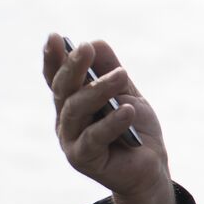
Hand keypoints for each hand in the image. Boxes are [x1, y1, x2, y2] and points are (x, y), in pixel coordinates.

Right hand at [43, 33, 169, 199]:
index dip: (53, 58)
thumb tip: (97, 43)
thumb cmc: (135, 128)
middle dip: (73, 67)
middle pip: (64, 90)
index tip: (55, 37)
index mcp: (72, 102)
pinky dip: (112, 122)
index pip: (57, 77)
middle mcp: (66, 119)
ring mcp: (71, 139)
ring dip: (98, 90)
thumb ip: (111, 71)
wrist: (151, 166)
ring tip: (122, 75)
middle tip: (85, 48)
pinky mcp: (83, 158)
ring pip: (77, 110)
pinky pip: (95, 137)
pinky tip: (128, 110)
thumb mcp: (127, 94)